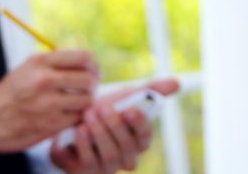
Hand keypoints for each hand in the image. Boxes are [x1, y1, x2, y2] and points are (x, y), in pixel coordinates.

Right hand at [0, 50, 98, 153]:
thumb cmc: (10, 94)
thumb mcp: (28, 69)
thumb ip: (54, 64)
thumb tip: (86, 62)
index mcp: (40, 62)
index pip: (83, 57)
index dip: (94, 66)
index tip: (92, 73)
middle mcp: (44, 80)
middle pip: (89, 79)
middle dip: (92, 86)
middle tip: (86, 91)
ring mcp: (47, 103)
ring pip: (87, 100)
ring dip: (84, 104)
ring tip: (74, 105)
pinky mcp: (50, 124)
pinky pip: (77, 119)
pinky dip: (75, 119)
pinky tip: (65, 116)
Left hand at [50, 78, 179, 172]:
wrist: (70, 121)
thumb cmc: (103, 111)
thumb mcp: (124, 98)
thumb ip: (150, 91)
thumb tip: (177, 82)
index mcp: (138, 140)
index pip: (145, 136)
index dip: (139, 124)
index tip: (129, 109)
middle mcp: (126, 157)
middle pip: (127, 147)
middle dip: (115, 126)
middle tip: (102, 107)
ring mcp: (107, 167)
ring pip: (111, 156)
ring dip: (100, 133)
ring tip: (88, 114)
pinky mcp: (87, 171)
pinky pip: (89, 162)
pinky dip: (84, 144)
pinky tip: (79, 129)